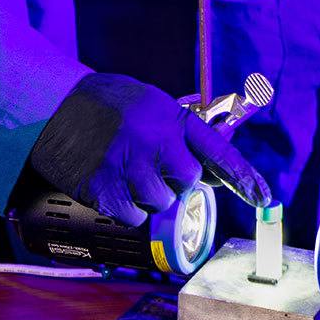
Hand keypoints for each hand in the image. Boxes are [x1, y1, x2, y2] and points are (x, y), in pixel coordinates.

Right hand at [28, 73, 271, 224]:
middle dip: (174, 183)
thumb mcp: (151, 106)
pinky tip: (111, 187)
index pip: (216, 149)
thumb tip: (211, 175)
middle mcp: (154, 137)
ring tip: (125, 173)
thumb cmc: (108, 106)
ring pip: (159, 202)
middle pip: (188, 182)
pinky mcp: (103, 183)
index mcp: (170, 115)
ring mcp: (128, 161)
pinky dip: (124, 210)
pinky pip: (131, 216)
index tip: (264, 197)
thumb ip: (180, 136)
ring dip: (147, 197)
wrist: (54, 103)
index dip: (242, 175)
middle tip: (151, 169)